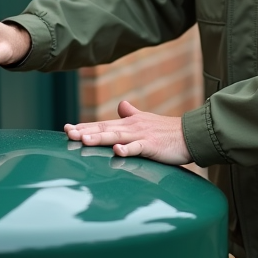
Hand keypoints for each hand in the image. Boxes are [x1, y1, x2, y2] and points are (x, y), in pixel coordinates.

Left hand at [65, 101, 192, 164]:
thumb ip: (131, 113)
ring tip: (83, 139)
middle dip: (85, 131)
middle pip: (105, 128)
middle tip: (68, 133)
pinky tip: (117, 151)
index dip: (84, 126)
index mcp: (129, 123)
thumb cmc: (168, 131)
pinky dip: (128, 149)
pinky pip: (138, 148)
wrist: (190, 135)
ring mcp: (142, 135)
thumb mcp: (146, 120)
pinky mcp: (153, 145)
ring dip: (100, 137)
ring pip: (117, 136)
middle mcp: (132, 127)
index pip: (102, 124)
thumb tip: (121, 105)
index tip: (67, 128)